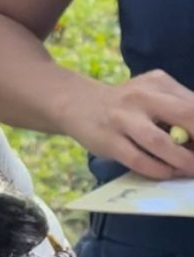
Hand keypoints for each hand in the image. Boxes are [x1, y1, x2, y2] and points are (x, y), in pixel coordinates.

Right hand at [58, 69, 193, 179]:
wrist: (75, 102)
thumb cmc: (125, 104)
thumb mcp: (151, 93)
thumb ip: (177, 108)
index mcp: (159, 83)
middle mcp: (142, 97)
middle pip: (187, 116)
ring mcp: (123, 118)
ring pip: (161, 143)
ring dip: (184, 161)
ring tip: (193, 171)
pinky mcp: (108, 140)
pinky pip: (138, 159)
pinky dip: (158, 169)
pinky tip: (168, 173)